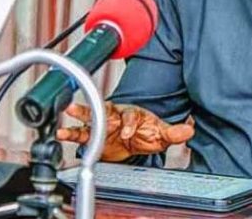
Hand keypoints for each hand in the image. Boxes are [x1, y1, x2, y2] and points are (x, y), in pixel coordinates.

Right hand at [56, 102, 193, 161]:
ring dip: (80, 114)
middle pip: (107, 110)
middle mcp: (116, 115)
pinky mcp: (93, 135)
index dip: (129, 124)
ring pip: (91, 116)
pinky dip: (71, 132)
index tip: (128, 134)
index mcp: (134, 113)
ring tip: (69, 110)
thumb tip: (190, 130)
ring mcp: (103, 123)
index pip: (131, 115)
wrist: (135, 142)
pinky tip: (61, 132)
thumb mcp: (162, 134)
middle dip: (100, 112)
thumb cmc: (147, 133)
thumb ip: (174, 132)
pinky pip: (80, 133)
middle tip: (94, 113)